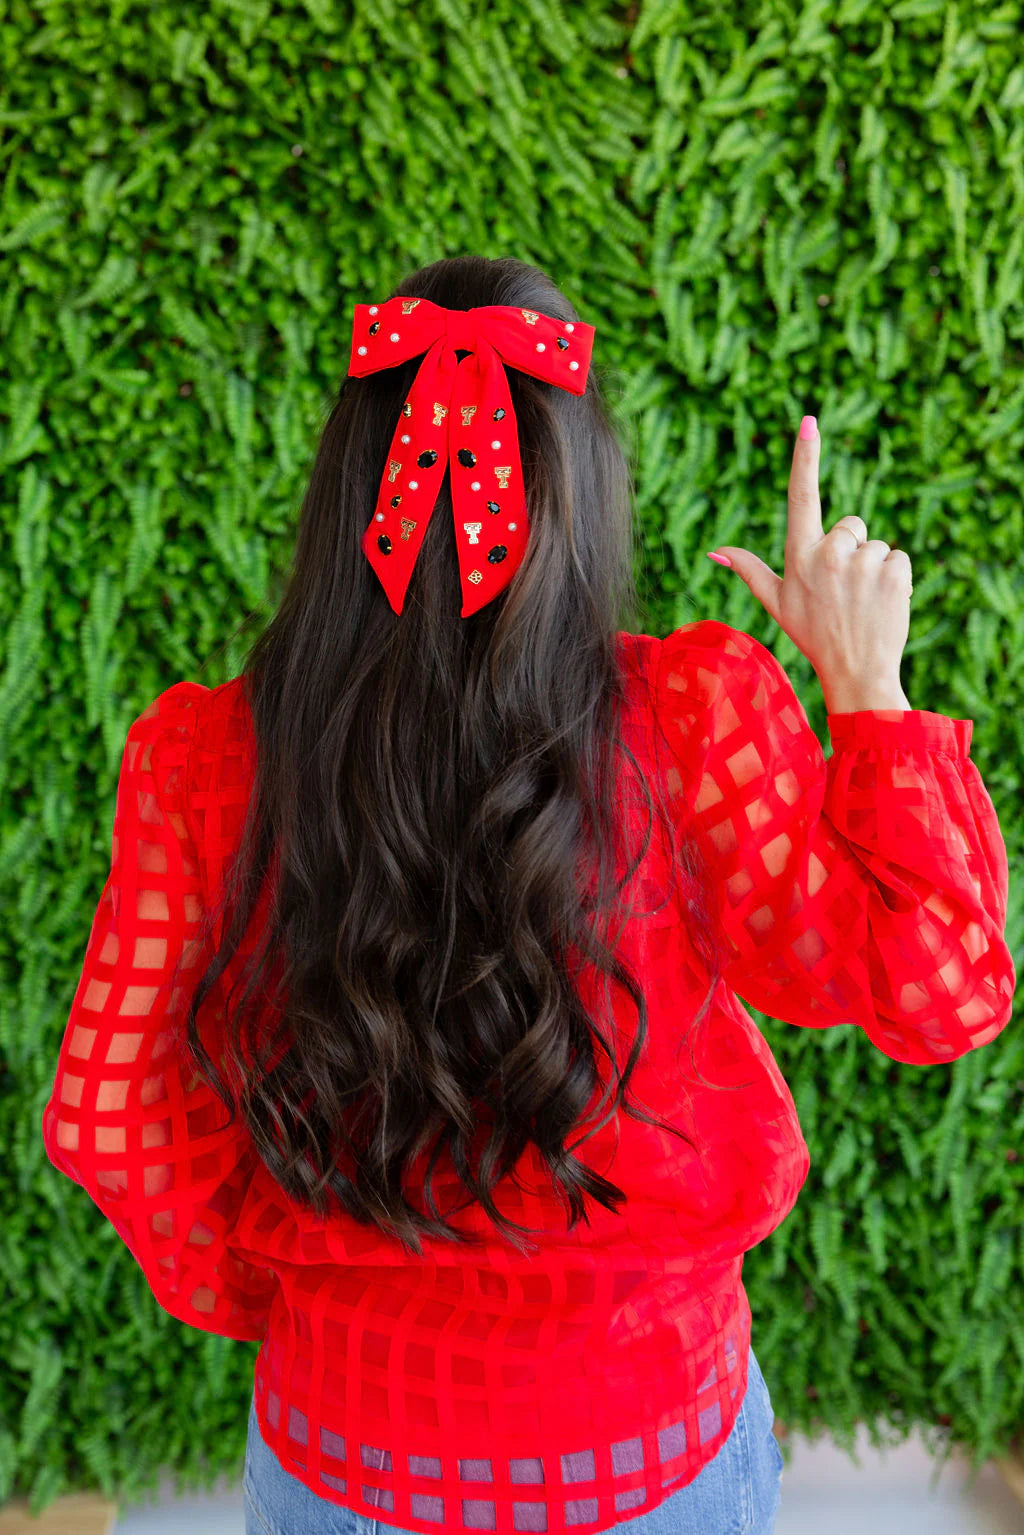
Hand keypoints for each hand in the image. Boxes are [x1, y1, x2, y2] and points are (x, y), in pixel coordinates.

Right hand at [711, 418, 912, 689]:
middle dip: (853, 549)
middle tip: (845, 590)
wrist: (857, 672)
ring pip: (877, 544)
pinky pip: (899, 557)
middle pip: (852, 525)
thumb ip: (748, 569)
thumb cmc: (813, 635)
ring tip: (863, 602)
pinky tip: (884, 603)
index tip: (810, 421)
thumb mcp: (776, 602)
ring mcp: (863, 563)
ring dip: (874, 568)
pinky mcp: (894, 571)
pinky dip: (896, 579)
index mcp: (800, 556)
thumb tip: (714, 551)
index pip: (802, 497)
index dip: (806, 457)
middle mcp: (830, 554)